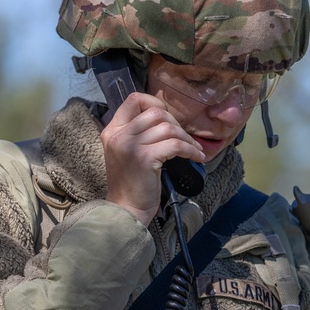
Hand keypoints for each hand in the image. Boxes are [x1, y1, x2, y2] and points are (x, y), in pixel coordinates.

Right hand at [100, 92, 205, 224]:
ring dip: (186, 138)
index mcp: (113, 130)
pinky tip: (197, 157)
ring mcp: (130, 145)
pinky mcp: (144, 158)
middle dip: (176, 123)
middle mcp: (118, 134)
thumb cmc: (132, 183)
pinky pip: (175, 145)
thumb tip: (166, 117)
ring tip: (194, 149)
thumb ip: (138, 133)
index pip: (134, 99)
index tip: (169, 118)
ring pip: (167, 127)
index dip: (155, 102)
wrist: (126, 210)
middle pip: (155, 111)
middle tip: (185, 139)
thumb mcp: (128, 152)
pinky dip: (190, 149)